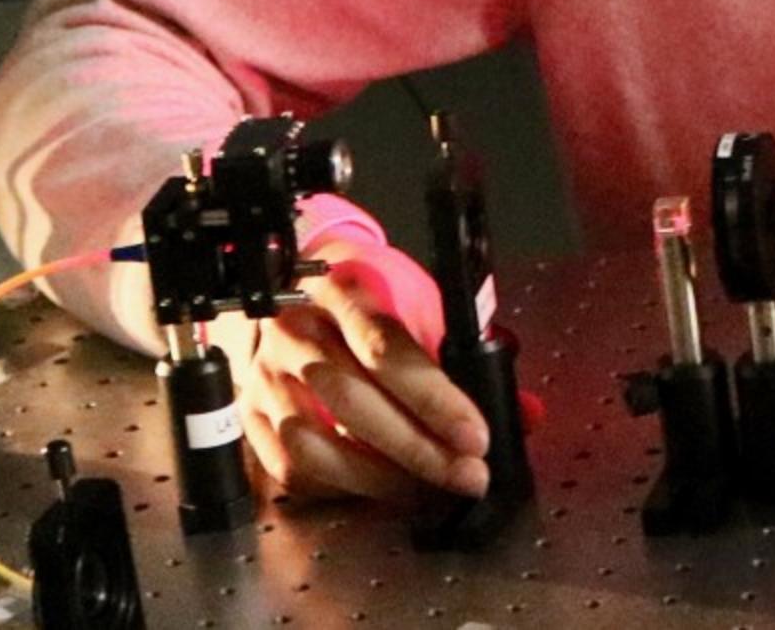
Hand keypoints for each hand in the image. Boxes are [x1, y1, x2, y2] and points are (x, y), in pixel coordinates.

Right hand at [235, 231, 490, 504]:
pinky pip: (289, 467)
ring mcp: (263, 375)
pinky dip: (338, 487)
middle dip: (417, 448)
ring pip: (312, 441)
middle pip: (351, 399)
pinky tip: (380, 488)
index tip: (474, 435)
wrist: (295, 285)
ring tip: (428, 489)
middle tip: (466, 473)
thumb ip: (468, 355)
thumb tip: (525, 414)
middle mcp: (294, 330)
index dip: (434, 399)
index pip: (386, 347)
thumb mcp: (419, 302)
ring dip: (379, 477)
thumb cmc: (369, 296)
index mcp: (342, 289)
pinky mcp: (249, 415)